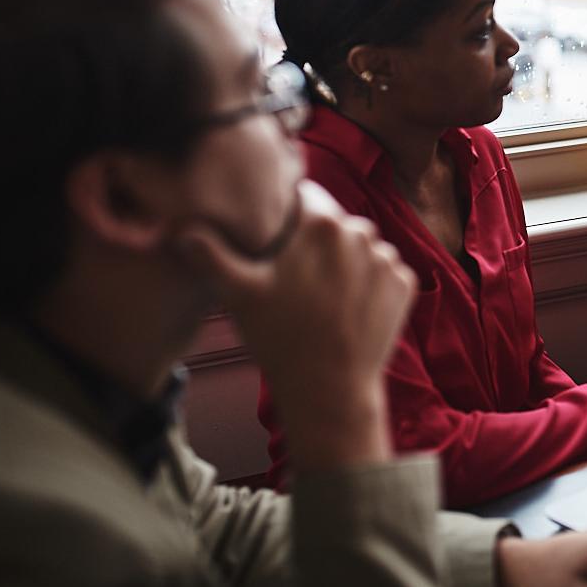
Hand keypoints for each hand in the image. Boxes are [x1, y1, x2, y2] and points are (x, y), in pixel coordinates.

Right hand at [177, 180, 415, 469]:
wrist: (330, 390)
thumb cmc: (279, 339)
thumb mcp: (236, 294)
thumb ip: (209, 253)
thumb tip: (180, 227)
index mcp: (322, 223)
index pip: (305, 196)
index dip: (288, 216)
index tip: (277, 242)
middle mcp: (362, 231)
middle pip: (334, 223)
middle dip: (317, 241)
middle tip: (296, 278)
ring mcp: (388, 259)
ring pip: (361, 247)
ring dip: (345, 262)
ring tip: (321, 298)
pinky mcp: (406, 284)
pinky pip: (384, 271)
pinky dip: (369, 284)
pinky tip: (347, 309)